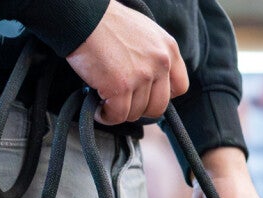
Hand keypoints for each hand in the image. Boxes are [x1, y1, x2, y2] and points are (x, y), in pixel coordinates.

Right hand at [67, 1, 187, 126]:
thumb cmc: (106, 22)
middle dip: (139, 107)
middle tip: (123, 100)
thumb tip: (151, 82)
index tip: (147, 95)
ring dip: (119, 110)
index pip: (180, 87)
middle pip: (158, 106)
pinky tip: (99, 107)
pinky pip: (118, 115)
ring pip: (136, 112)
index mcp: (168, 48)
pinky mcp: (122, 86)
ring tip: (106, 98)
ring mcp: (142, 75)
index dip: (162, 96)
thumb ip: (153, 56)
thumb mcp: (143, 33)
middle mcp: (160, 62)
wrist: (83, 16)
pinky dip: (106, 116)